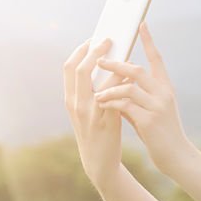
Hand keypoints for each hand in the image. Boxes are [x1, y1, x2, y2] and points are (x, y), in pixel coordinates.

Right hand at [63, 38, 124, 188]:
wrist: (99, 162)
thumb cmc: (95, 132)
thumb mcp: (86, 111)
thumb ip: (89, 91)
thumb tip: (103, 66)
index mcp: (70, 99)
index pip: (69, 67)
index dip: (79, 50)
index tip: (92, 38)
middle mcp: (76, 104)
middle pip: (79, 69)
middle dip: (94, 51)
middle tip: (108, 39)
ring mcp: (90, 113)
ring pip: (98, 81)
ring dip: (112, 64)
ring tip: (124, 54)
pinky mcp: (106, 121)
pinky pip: (115, 96)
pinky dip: (122, 83)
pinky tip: (131, 75)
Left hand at [93, 23, 193, 174]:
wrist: (176, 155)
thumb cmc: (161, 132)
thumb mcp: (152, 109)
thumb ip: (137, 95)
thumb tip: (116, 84)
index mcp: (166, 87)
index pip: (157, 58)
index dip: (149, 41)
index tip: (141, 24)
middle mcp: (164, 93)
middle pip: (137, 70)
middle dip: (115, 64)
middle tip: (99, 61)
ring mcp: (157, 106)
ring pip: (128, 87)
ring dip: (109, 88)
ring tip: (97, 93)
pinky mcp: (149, 121)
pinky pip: (125, 106)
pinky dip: (111, 104)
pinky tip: (102, 105)